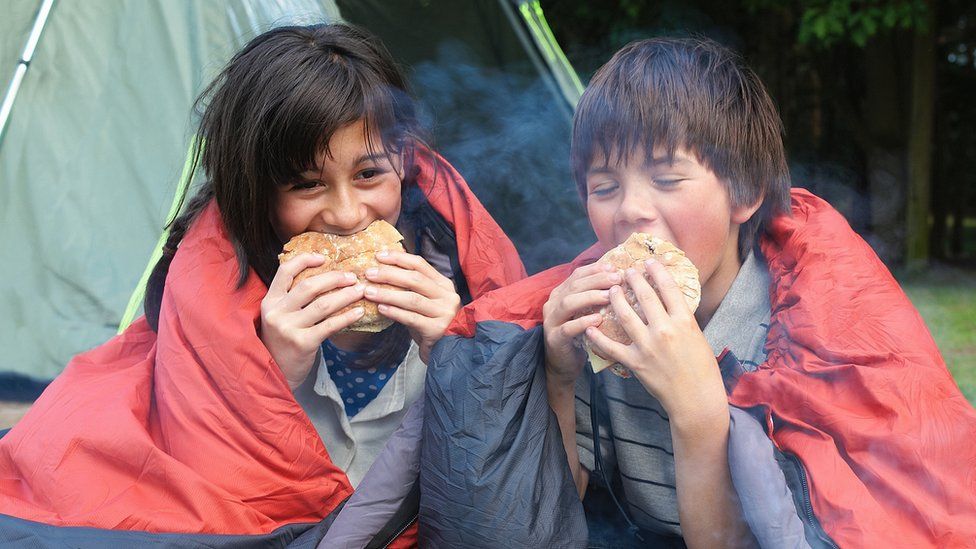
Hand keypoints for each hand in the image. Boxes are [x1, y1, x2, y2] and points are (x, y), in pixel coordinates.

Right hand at [260, 254, 366, 389]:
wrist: (276, 372)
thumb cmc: (283, 340)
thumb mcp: (279, 316)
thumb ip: (291, 298)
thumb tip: (324, 276)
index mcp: (270, 300)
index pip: (285, 271)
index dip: (305, 260)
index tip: (324, 258)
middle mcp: (277, 312)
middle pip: (309, 286)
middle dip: (334, 278)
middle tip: (353, 277)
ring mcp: (289, 328)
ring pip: (323, 304)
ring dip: (346, 295)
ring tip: (361, 290)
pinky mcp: (303, 343)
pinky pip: (330, 325)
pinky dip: (347, 317)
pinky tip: (359, 312)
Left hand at [361, 250, 460, 362]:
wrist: (448, 350)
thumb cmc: (431, 323)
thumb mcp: (426, 301)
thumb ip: (412, 288)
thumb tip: (382, 272)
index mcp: (444, 284)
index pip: (420, 264)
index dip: (398, 258)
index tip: (378, 255)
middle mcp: (447, 296)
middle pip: (415, 279)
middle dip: (389, 274)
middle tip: (369, 273)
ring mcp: (444, 313)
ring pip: (412, 299)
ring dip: (387, 294)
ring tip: (369, 292)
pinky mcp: (437, 330)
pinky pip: (412, 318)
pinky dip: (395, 312)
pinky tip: (381, 309)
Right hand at [542, 262, 620, 386]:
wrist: (563, 365)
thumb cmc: (579, 336)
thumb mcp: (585, 312)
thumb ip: (595, 297)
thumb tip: (618, 280)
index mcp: (561, 293)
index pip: (577, 275)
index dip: (596, 270)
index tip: (615, 268)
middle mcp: (553, 304)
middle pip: (574, 286)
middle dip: (597, 280)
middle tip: (617, 279)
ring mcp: (551, 321)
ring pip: (568, 303)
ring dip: (590, 297)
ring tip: (609, 296)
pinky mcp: (554, 339)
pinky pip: (568, 328)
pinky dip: (582, 322)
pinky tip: (598, 319)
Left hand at [584, 259, 726, 430]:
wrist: (696, 398)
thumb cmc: (702, 368)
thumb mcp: (697, 336)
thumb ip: (681, 318)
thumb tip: (668, 301)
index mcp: (684, 321)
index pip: (668, 288)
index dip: (656, 271)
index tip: (648, 261)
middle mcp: (665, 330)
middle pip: (645, 296)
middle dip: (633, 279)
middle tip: (626, 271)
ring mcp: (648, 346)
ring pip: (625, 315)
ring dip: (616, 299)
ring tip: (611, 290)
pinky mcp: (635, 362)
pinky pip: (611, 347)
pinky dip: (598, 337)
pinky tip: (590, 327)